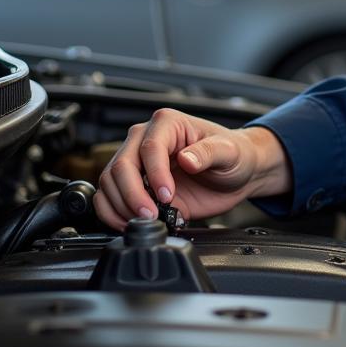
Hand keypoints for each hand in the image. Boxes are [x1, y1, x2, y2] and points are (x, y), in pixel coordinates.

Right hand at [94, 108, 290, 230]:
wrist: (237, 173)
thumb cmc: (234, 155)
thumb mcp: (229, 151)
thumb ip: (209, 152)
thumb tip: (186, 159)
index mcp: (168, 124)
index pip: (149, 147)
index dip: (155, 174)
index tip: (167, 195)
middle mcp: (146, 139)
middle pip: (122, 166)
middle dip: (133, 194)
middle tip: (152, 214)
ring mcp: (138, 163)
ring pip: (110, 182)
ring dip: (121, 206)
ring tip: (145, 220)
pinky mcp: (135, 186)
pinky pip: (108, 197)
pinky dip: (112, 213)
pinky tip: (129, 222)